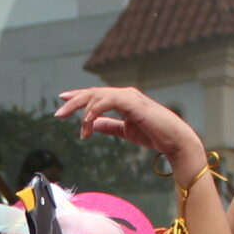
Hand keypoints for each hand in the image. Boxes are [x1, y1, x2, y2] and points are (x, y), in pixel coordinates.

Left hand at [54, 87, 207, 183]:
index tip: (62, 101)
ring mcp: (130, 97)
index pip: (96, 95)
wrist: (175, 140)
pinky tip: (88, 121)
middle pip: (93, 93)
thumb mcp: (126, 131)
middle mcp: (125, 94)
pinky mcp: (133, 104)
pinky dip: (96, 110)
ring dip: (83, 110)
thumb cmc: (154, 135)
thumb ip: (110, 126)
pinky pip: (108, 102)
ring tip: (78, 127)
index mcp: (123, 100)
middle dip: (74, 102)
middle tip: (58, 114)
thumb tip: (93, 124)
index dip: (78, 97)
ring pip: (98, 96)